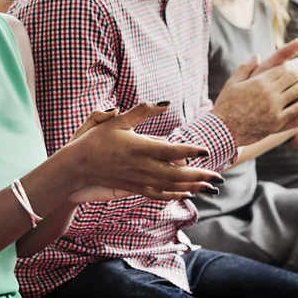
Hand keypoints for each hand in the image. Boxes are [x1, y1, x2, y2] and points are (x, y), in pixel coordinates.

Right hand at [66, 103, 222, 203]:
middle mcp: (142, 166)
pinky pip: (159, 193)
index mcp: (139, 147)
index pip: (171, 150)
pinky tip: (187, 194)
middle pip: (177, 173)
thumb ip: (142, 111)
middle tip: (219, 177)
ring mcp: (139, 179)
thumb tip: (164, 103)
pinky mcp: (135, 187)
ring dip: (192, 186)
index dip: (190, 151)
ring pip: (171, 186)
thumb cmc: (97, 140)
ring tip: (210, 186)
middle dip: (200, 176)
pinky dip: (175, 194)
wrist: (78, 166)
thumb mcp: (117, 120)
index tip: (206, 150)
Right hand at [213, 41, 297, 144]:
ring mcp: (275, 108)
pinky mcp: (278, 122)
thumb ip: (245, 68)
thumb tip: (257, 56)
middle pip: (294, 78)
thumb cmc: (226, 105)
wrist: (223, 129)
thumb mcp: (233, 83)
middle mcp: (269, 93)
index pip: (283, 69)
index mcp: (258, 82)